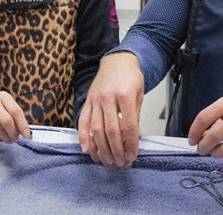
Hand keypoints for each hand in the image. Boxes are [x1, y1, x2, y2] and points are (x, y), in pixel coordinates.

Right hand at [0, 91, 30, 142]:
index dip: (22, 125)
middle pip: (6, 120)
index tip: (26, 135)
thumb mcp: (7, 108)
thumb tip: (25, 132)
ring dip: (6, 138)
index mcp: (3, 96)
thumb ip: (16, 117)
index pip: (16, 111)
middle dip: (13, 133)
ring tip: (9, 139)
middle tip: (16, 139)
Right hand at [78, 52, 143, 170]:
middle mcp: (108, 97)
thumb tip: (135, 138)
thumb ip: (136, 116)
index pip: (129, 124)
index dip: (131, 143)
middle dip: (116, 149)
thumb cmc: (129, 77)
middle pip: (111, 129)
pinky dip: (83, 136)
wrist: (117, 61)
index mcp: (125, 94)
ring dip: (101, 148)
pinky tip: (87, 149)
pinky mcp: (88, 101)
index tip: (133, 154)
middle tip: (120, 162)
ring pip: (96, 128)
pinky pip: (83, 121)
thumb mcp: (139, 94)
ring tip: (106, 160)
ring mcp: (96, 99)